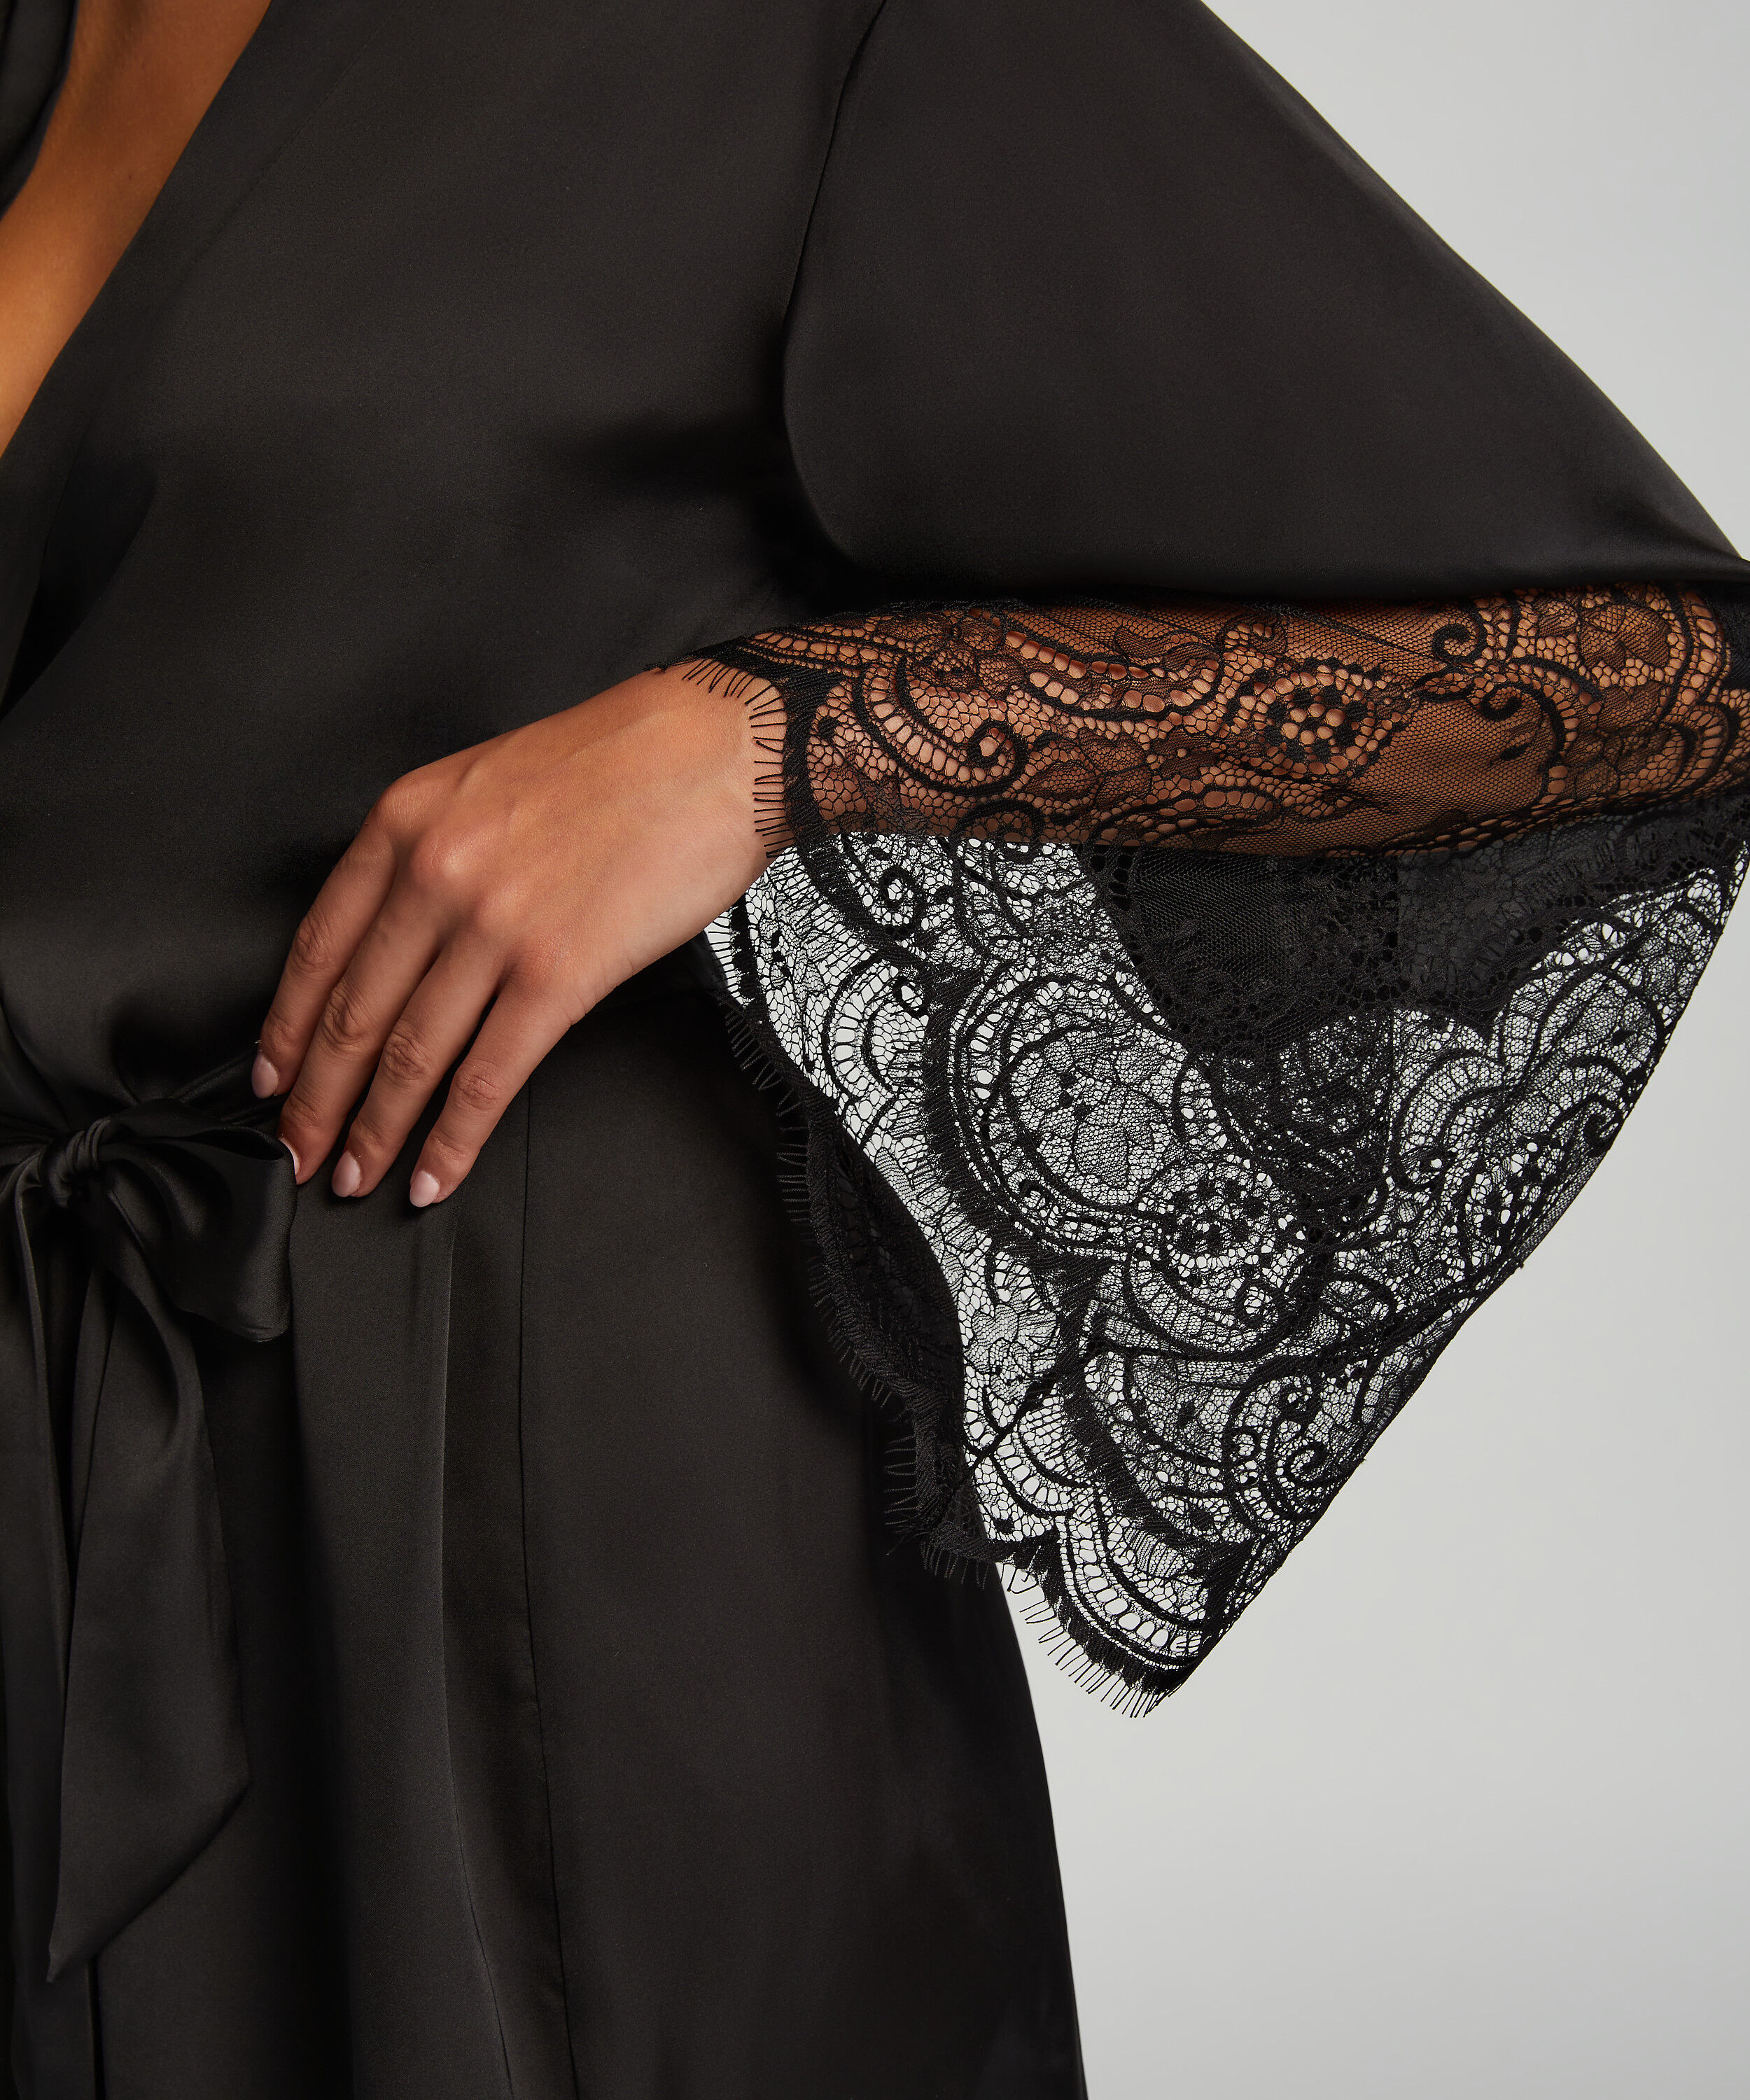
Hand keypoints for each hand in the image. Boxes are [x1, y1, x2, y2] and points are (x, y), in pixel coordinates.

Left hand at [254, 662, 771, 1203]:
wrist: (714, 748)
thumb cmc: (617, 761)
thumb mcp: (485, 782)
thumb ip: (431, 852)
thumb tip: (402, 942)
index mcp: (406, 820)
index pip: (319, 948)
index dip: (288, 1030)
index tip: (273, 1079)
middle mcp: (435, 873)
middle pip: (352, 1013)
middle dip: (317, 1101)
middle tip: (300, 1154)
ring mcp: (493, 927)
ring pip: (409, 1055)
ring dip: (375, 1131)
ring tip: (356, 1178)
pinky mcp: (558, 974)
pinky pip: (487, 1077)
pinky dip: (453, 1139)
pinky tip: (435, 1174)